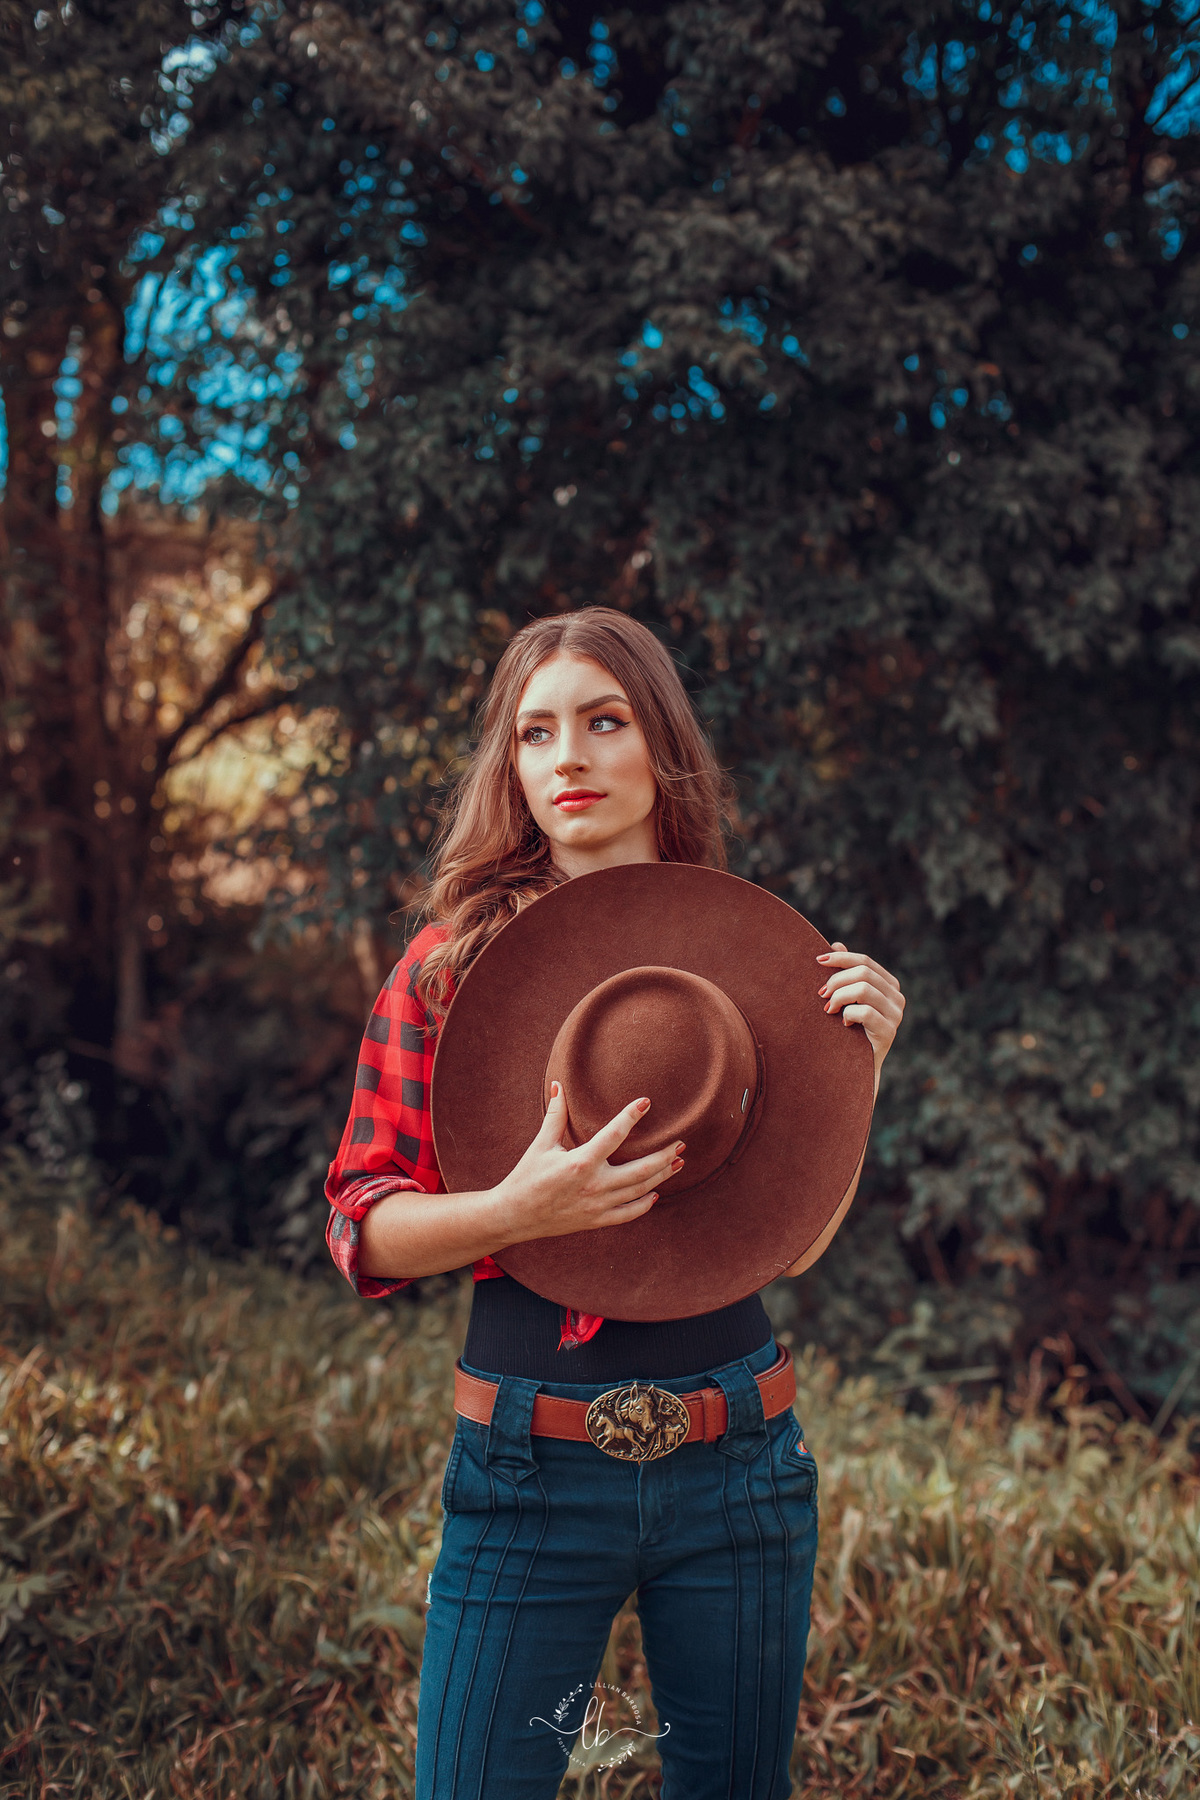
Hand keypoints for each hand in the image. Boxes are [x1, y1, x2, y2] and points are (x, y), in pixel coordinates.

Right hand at [494, 1082, 684, 1241]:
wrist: (514, 1215)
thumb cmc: (526, 1177)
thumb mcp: (541, 1144)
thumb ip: (555, 1115)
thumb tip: (559, 1084)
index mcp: (580, 1162)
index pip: (614, 1135)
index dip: (631, 1116)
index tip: (646, 1102)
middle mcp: (594, 1185)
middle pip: (640, 1169)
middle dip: (663, 1155)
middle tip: (681, 1143)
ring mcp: (598, 1205)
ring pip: (639, 1190)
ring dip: (661, 1176)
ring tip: (678, 1163)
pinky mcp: (596, 1220)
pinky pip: (628, 1214)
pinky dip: (644, 1204)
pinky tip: (654, 1194)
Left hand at [816, 942, 905, 1080]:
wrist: (856, 1067)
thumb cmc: (847, 1029)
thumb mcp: (845, 998)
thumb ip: (845, 973)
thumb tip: (836, 944)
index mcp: (889, 985)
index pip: (865, 961)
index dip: (841, 958)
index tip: (818, 961)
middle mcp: (897, 998)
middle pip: (864, 973)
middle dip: (837, 980)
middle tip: (820, 994)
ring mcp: (896, 1015)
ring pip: (864, 989)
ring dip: (839, 996)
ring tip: (827, 1009)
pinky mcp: (889, 1032)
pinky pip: (865, 1012)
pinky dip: (847, 1013)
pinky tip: (842, 1022)